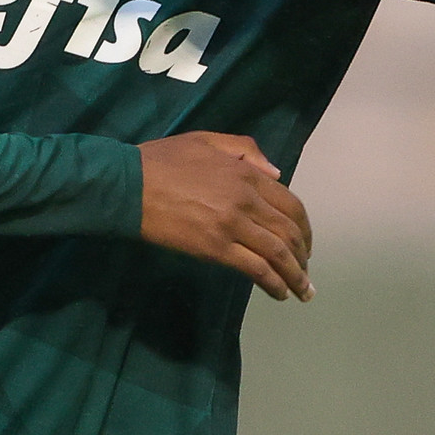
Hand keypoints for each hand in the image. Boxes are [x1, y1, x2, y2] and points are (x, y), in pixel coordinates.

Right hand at [137, 131, 313, 300]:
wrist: (128, 185)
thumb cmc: (161, 160)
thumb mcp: (204, 140)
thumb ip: (244, 150)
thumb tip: (276, 174)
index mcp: (245, 173)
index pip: (290, 203)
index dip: (304, 227)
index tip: (305, 243)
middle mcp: (246, 199)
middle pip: (289, 232)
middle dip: (303, 256)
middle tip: (305, 273)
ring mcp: (232, 225)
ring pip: (278, 254)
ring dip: (295, 276)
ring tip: (302, 292)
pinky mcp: (216, 248)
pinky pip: (256, 269)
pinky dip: (273, 284)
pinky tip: (278, 294)